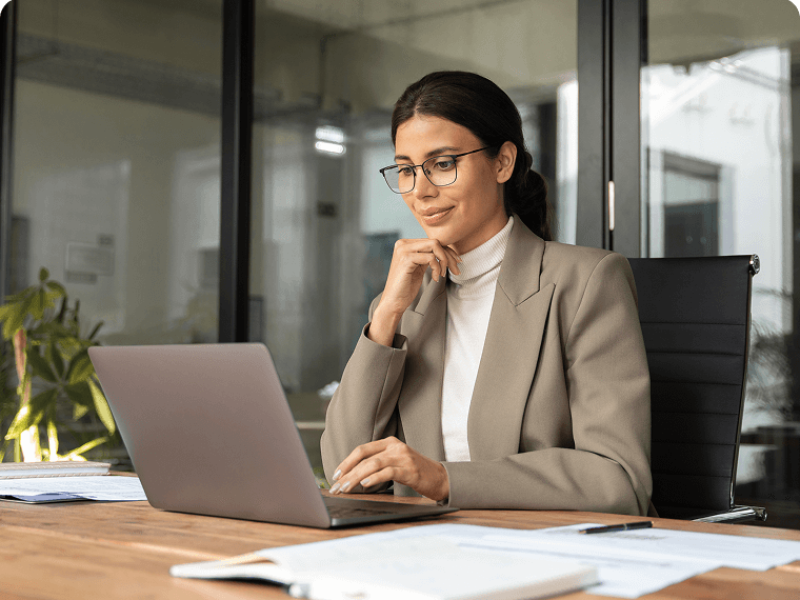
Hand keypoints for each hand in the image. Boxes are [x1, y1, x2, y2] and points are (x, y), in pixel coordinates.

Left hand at [329, 437, 449, 501]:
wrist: (440, 478)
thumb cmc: (415, 472)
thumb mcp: (396, 462)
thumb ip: (378, 463)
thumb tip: (353, 476)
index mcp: (390, 443)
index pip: (362, 449)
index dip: (346, 461)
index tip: (336, 474)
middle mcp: (395, 447)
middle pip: (364, 457)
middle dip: (347, 472)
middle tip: (336, 486)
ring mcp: (403, 457)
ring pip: (373, 464)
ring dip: (355, 477)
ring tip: (346, 488)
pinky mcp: (410, 470)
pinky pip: (388, 472)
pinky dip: (374, 478)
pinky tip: (365, 485)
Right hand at [369, 239, 460, 345]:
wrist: (394, 302)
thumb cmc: (406, 287)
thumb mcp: (419, 267)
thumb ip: (428, 256)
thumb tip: (447, 251)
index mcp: (406, 244)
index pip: (432, 241)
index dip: (447, 251)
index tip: (457, 262)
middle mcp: (403, 244)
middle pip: (435, 242)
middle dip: (449, 256)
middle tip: (456, 270)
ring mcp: (403, 250)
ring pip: (435, 246)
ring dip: (444, 261)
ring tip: (442, 275)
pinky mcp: (406, 259)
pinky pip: (431, 258)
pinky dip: (437, 268)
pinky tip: (435, 278)